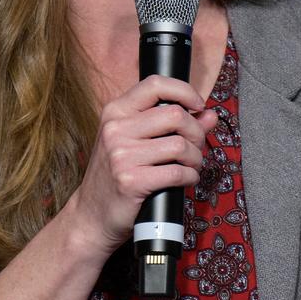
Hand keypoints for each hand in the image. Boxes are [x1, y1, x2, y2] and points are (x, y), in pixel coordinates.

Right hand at [69, 75, 218, 257]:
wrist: (91, 215)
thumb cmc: (116, 175)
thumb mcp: (136, 142)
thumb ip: (172, 125)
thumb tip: (209, 115)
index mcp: (115, 112)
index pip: (155, 84)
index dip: (184, 91)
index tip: (197, 106)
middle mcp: (116, 129)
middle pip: (176, 115)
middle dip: (196, 133)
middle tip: (196, 147)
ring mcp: (121, 155)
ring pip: (180, 145)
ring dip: (195, 158)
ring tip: (191, 165)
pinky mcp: (131, 181)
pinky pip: (177, 172)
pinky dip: (190, 176)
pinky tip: (186, 179)